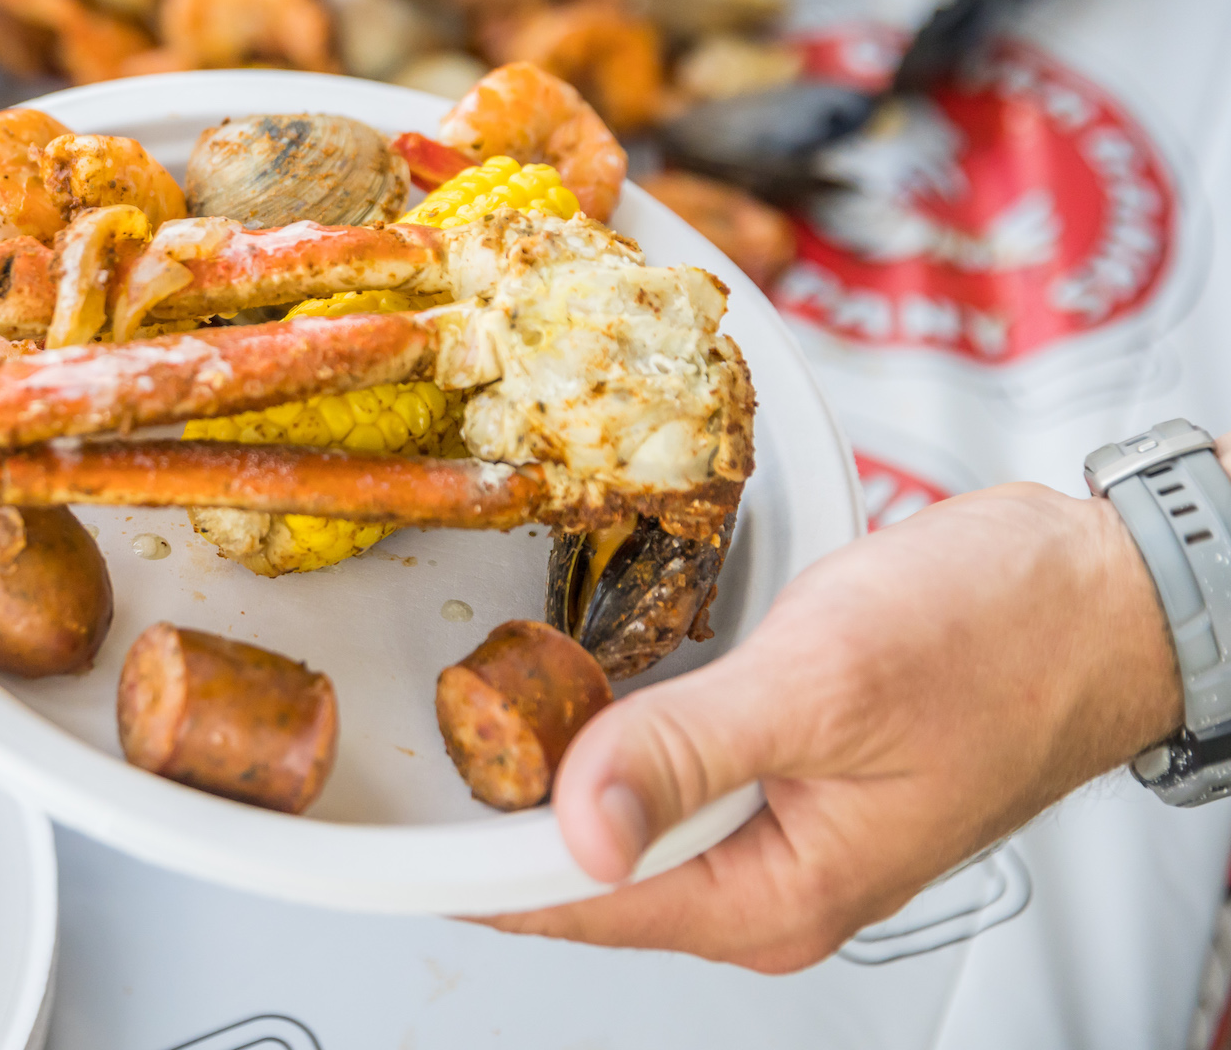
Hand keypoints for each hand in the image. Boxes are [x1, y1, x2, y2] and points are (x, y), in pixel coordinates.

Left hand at [482, 444, 1227, 972]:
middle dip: (505, 806)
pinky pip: (659, 772)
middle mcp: (763, 881)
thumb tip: (581, 829)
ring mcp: (766, 829)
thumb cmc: (998, 639)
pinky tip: (574, 688)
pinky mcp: (770, 772)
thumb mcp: (826, 683)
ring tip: (488, 700)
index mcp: (775, 895)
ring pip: (616, 817)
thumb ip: (689, 753)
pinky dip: (610, 734)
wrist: (1092, 592)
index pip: (581, 902)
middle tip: (436, 724)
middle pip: (583, 869)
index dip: (479, 855)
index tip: (403, 808)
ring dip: (554, 764)